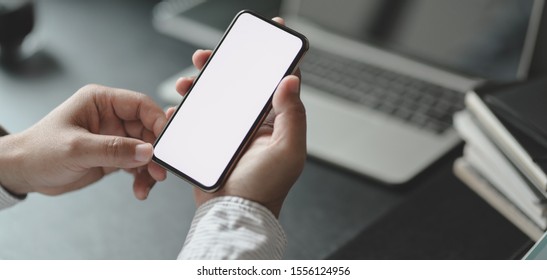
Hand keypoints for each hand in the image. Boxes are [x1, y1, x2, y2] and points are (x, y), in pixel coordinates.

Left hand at [0, 84, 167, 199]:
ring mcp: (113, 137)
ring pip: (145, 149)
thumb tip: (147, 151)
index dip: (157, 121)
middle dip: (155, 151)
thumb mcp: (77, 148)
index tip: (166, 142)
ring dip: (150, 168)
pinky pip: (136, 164)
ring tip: (148, 183)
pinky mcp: (113, 156)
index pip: (140, 105)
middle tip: (159, 169)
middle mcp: (110, 117)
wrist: (23, 173)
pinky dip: (142, 177)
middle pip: (147, 129)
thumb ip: (114, 149)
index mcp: (101, 102)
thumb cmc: (39, 151)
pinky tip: (139, 188)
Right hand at [172, 18, 305, 216]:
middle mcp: (253, 124)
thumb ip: (292, 115)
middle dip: (225, 65)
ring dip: (201, 83)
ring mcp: (230, 132)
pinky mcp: (209, 141)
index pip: (277, 83)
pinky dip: (187, 109)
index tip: (272, 33)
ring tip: (187, 80)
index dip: (273, 58)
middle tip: (209, 56)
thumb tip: (292, 80)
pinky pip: (197, 117)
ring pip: (216, 97)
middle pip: (240, 84)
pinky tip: (179, 106)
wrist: (233, 214)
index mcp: (275, 123)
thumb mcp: (287, 151)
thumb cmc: (264, 189)